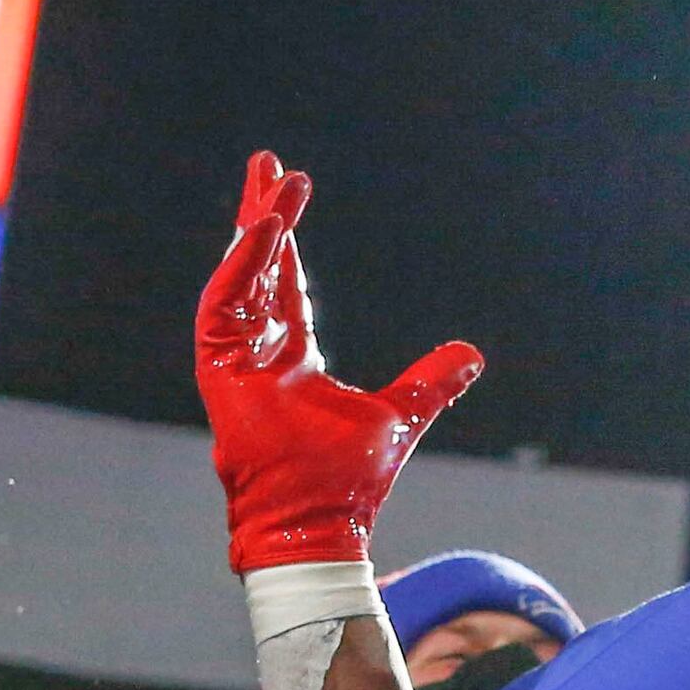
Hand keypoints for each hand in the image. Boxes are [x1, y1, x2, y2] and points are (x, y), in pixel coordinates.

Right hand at [196, 151, 482, 579]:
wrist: (320, 524)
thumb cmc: (349, 482)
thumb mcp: (401, 415)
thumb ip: (431, 383)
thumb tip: (470, 354)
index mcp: (291, 361)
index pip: (284, 286)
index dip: (286, 241)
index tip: (291, 191)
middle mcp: (257, 355)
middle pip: (256, 270)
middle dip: (262, 217)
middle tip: (266, 164)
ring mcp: (234, 364)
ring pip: (238, 280)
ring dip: (254, 233)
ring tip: (271, 187)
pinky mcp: (218, 374)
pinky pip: (222, 308)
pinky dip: (241, 269)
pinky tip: (262, 231)